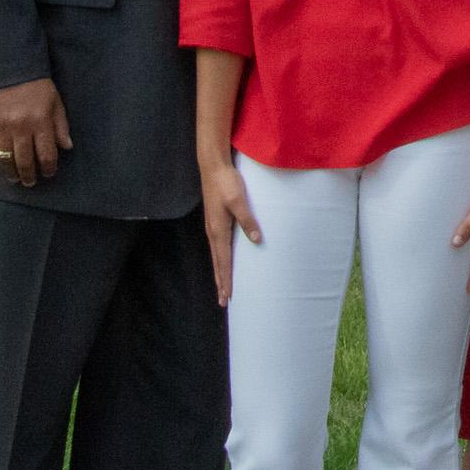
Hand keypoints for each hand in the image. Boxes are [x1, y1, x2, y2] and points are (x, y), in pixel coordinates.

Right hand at [0, 78, 71, 186]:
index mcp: (41, 121)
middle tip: (30, 182)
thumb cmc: (37, 88)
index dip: (48, 168)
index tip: (48, 173)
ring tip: (14, 179)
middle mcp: (21, 126)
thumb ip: (61, 126)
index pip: (46, 154)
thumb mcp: (56, 103)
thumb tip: (67, 147)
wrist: (10, 71)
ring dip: (10, 174)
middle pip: (24, 161)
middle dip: (28, 176)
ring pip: (5, 160)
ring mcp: (1, 127)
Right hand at [200, 155, 261, 307]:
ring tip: (222, 286)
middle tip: (223, 302)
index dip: (226, 280)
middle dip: (221, 282)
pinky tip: (223, 260)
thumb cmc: (227, 183)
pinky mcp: (214, 220)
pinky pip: (217, 246)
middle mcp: (213, 232)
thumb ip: (248, 220)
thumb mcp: (239, 201)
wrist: (213, 167)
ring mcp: (212, 226)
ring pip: (216, 255)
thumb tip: (257, 240)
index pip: (223, 261)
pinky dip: (220, 259)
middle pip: (217, 263)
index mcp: (218, 230)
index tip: (227, 297)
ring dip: (219, 272)